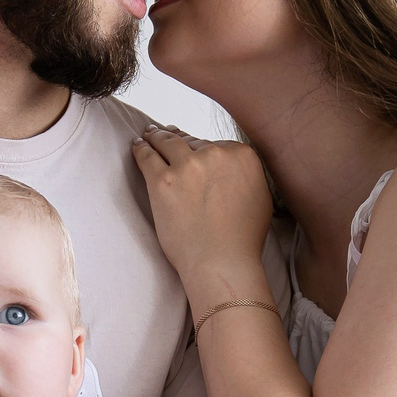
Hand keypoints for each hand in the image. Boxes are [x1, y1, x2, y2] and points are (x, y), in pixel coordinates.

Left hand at [131, 127, 275, 290]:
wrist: (221, 262)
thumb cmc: (242, 239)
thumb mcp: (259, 196)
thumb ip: (246, 174)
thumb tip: (233, 168)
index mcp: (242, 155)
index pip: (214, 144)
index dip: (200, 147)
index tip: (190, 146)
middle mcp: (215, 154)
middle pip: (191, 142)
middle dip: (177, 140)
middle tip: (164, 136)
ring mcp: (187, 166)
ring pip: (167, 142)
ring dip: (155, 136)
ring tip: (148, 135)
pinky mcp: (163, 181)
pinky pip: (147, 156)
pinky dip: (141, 149)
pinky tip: (137, 145)